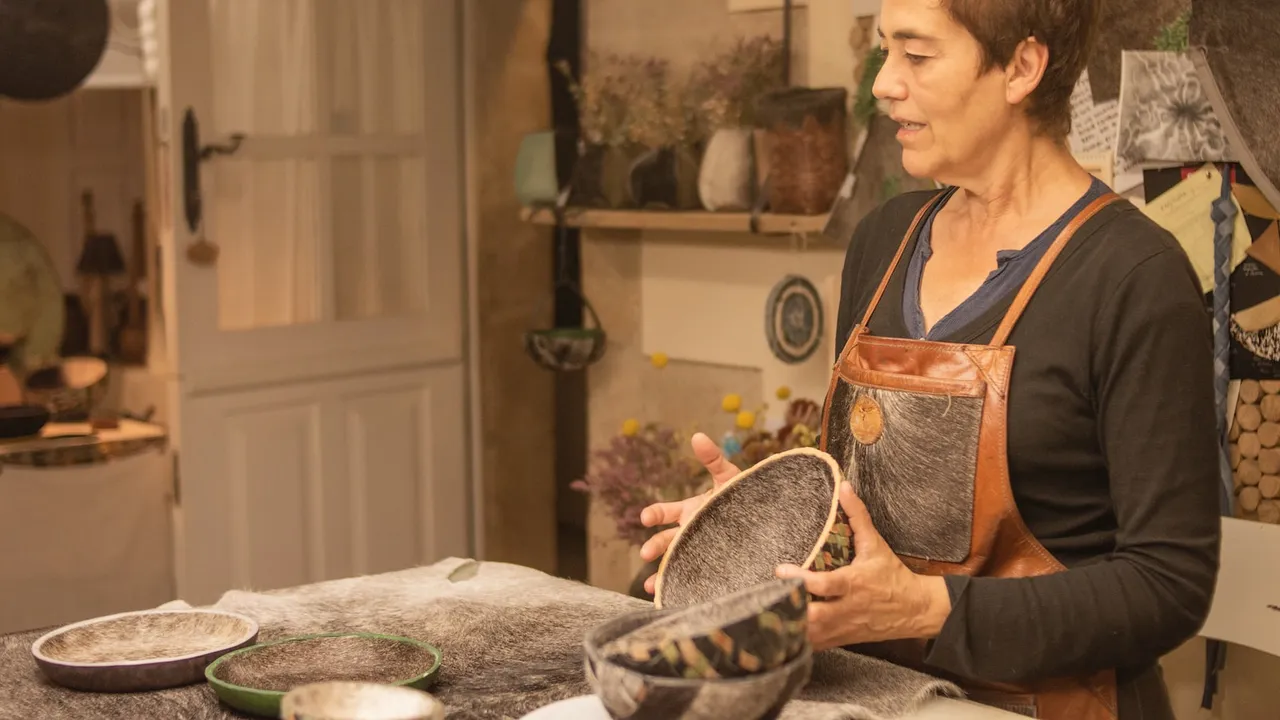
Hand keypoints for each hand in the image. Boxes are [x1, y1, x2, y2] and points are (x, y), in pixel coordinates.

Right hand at [638, 432, 741, 594]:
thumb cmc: (744, 496)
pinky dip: (680, 587)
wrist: (768, 521)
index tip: (645, 518)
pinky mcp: (712, 567)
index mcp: (690, 511)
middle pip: (666, 541)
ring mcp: (700, 551)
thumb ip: (714, 460)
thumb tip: (698, 436)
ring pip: (674, 563)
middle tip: (645, 554)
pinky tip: (672, 597)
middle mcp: (690, 533)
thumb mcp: (729, 477)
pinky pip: (693, 578)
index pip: (665, 512)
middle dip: (653, 547)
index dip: (654, 514)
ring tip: (653, 586)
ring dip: (661, 574)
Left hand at [775, 481, 952, 650]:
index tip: (780, 569)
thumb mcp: (875, 544)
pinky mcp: (842, 640)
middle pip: (815, 617)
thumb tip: (843, 487)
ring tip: (767, 612)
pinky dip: (798, 640)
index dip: (801, 581)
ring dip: (791, 626)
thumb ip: (858, 516)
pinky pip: (816, 645)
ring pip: (812, 635)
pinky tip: (782, 630)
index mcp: (855, 583)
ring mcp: (844, 628)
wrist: (915, 610)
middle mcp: (848, 608)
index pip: (826, 585)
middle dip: (790, 610)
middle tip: (766, 596)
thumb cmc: (891, 575)